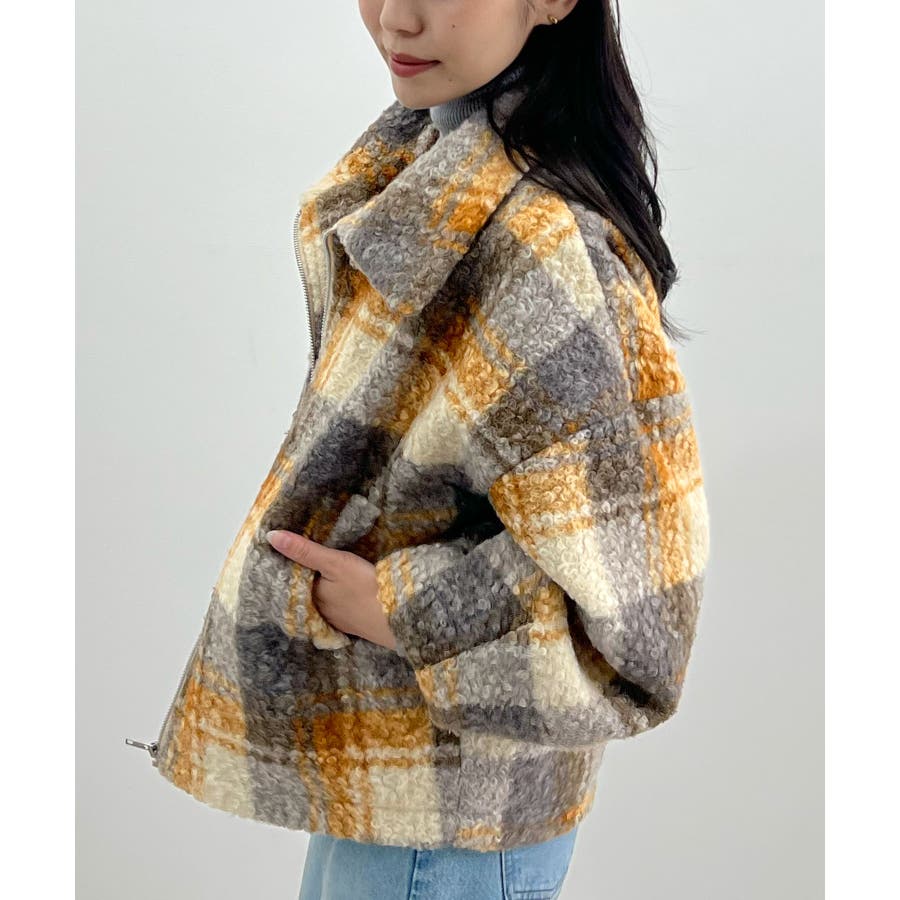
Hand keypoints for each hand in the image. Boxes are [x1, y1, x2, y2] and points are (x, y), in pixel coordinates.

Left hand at [264, 529, 397, 651]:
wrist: (399, 615)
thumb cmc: (366, 587)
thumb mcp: (335, 562)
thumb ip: (304, 550)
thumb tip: (271, 536)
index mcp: (312, 596)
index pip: (297, 577)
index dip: (296, 562)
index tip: (297, 548)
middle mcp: (320, 612)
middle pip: (311, 589)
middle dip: (311, 577)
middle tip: (315, 556)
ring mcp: (338, 620)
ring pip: (326, 600)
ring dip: (326, 589)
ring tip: (328, 572)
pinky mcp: (355, 624)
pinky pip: (341, 609)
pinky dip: (340, 599)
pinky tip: (347, 592)